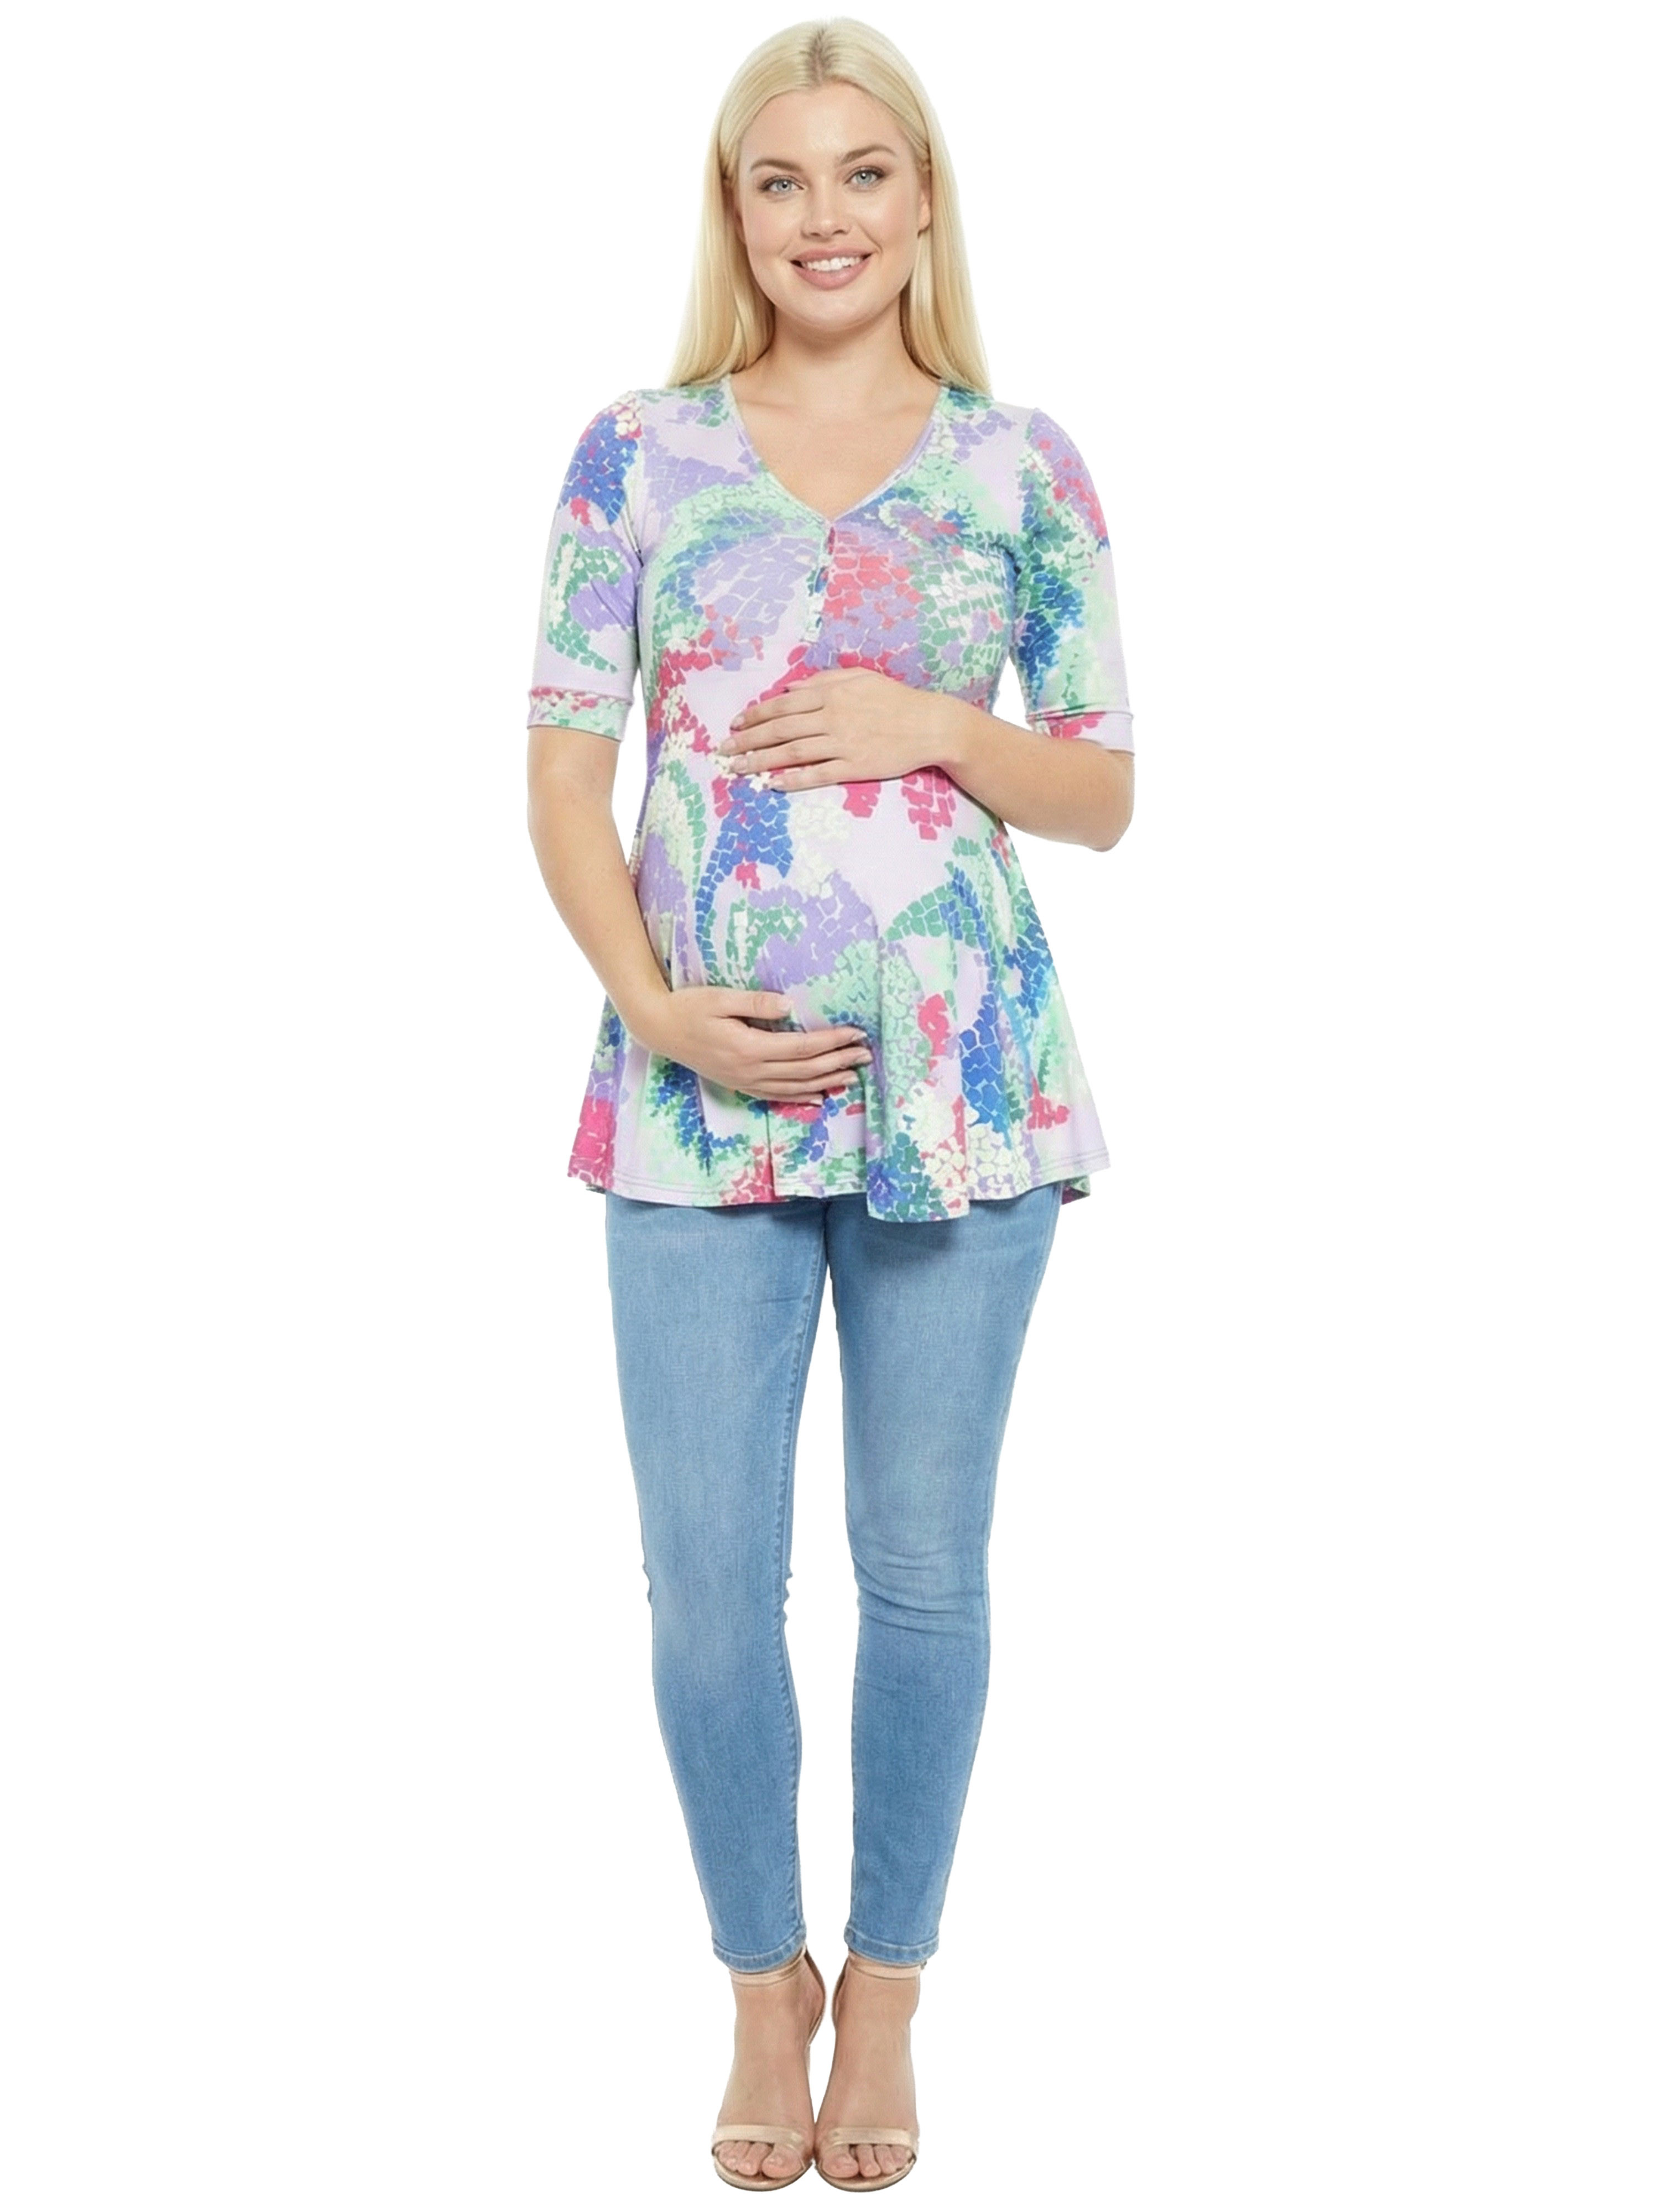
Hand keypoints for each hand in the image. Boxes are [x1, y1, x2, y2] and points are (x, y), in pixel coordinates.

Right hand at [633, 986, 872, 1103]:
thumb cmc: (689, 1007)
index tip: (855, 1033)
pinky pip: (776, 1095)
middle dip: (838, 1062)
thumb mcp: (719, 998)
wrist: (659, 1029)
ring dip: (827, 1081)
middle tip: (866, 1055)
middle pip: (805, 1070)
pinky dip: (801, 1097)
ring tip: (853, 1075)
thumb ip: (754, 1002)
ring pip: (795, 1086)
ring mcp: (745, 1081)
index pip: (802, 1047)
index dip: (831, 1041)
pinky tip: (819, 1096)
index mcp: (749, 1047)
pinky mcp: (739, 1084)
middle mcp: (751, 1070)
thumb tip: (790, 1005)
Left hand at [716, 667, 955, 789]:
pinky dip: (794, 779)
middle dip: (748, 739)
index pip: (783, 704)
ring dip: (762, 760)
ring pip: (793, 752)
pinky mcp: (855, 767)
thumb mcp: (859, 677)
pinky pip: (818, 774)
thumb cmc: (895, 699)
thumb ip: (823, 681)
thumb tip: (789, 687)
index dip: (755, 714)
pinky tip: (773, 783)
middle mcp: (832, 717)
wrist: (930, 724)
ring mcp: (843, 744)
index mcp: (831, 694)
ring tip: (738, 768)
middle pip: (781, 729)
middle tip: (723, 750)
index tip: (735, 723)